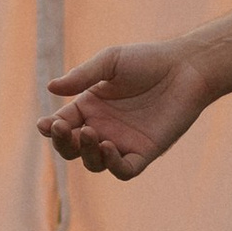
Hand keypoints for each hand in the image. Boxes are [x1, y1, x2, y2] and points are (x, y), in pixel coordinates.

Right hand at [39, 37, 225, 180]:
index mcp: (90, 108)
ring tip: (89, 133)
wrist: (186, 68)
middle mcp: (103, 128)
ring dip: (85, 153)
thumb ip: (82, 75)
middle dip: (62, 143)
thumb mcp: (110, 62)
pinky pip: (123, 170)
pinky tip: (108, 147)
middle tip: (61, 128)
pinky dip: (112, 164)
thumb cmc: (148, 60)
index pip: (62, 125)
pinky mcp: (145, 153)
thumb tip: (50, 88)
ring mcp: (123, 143)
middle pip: (72, 149)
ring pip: (94, 163)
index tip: (45, 124)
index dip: (50, 128)